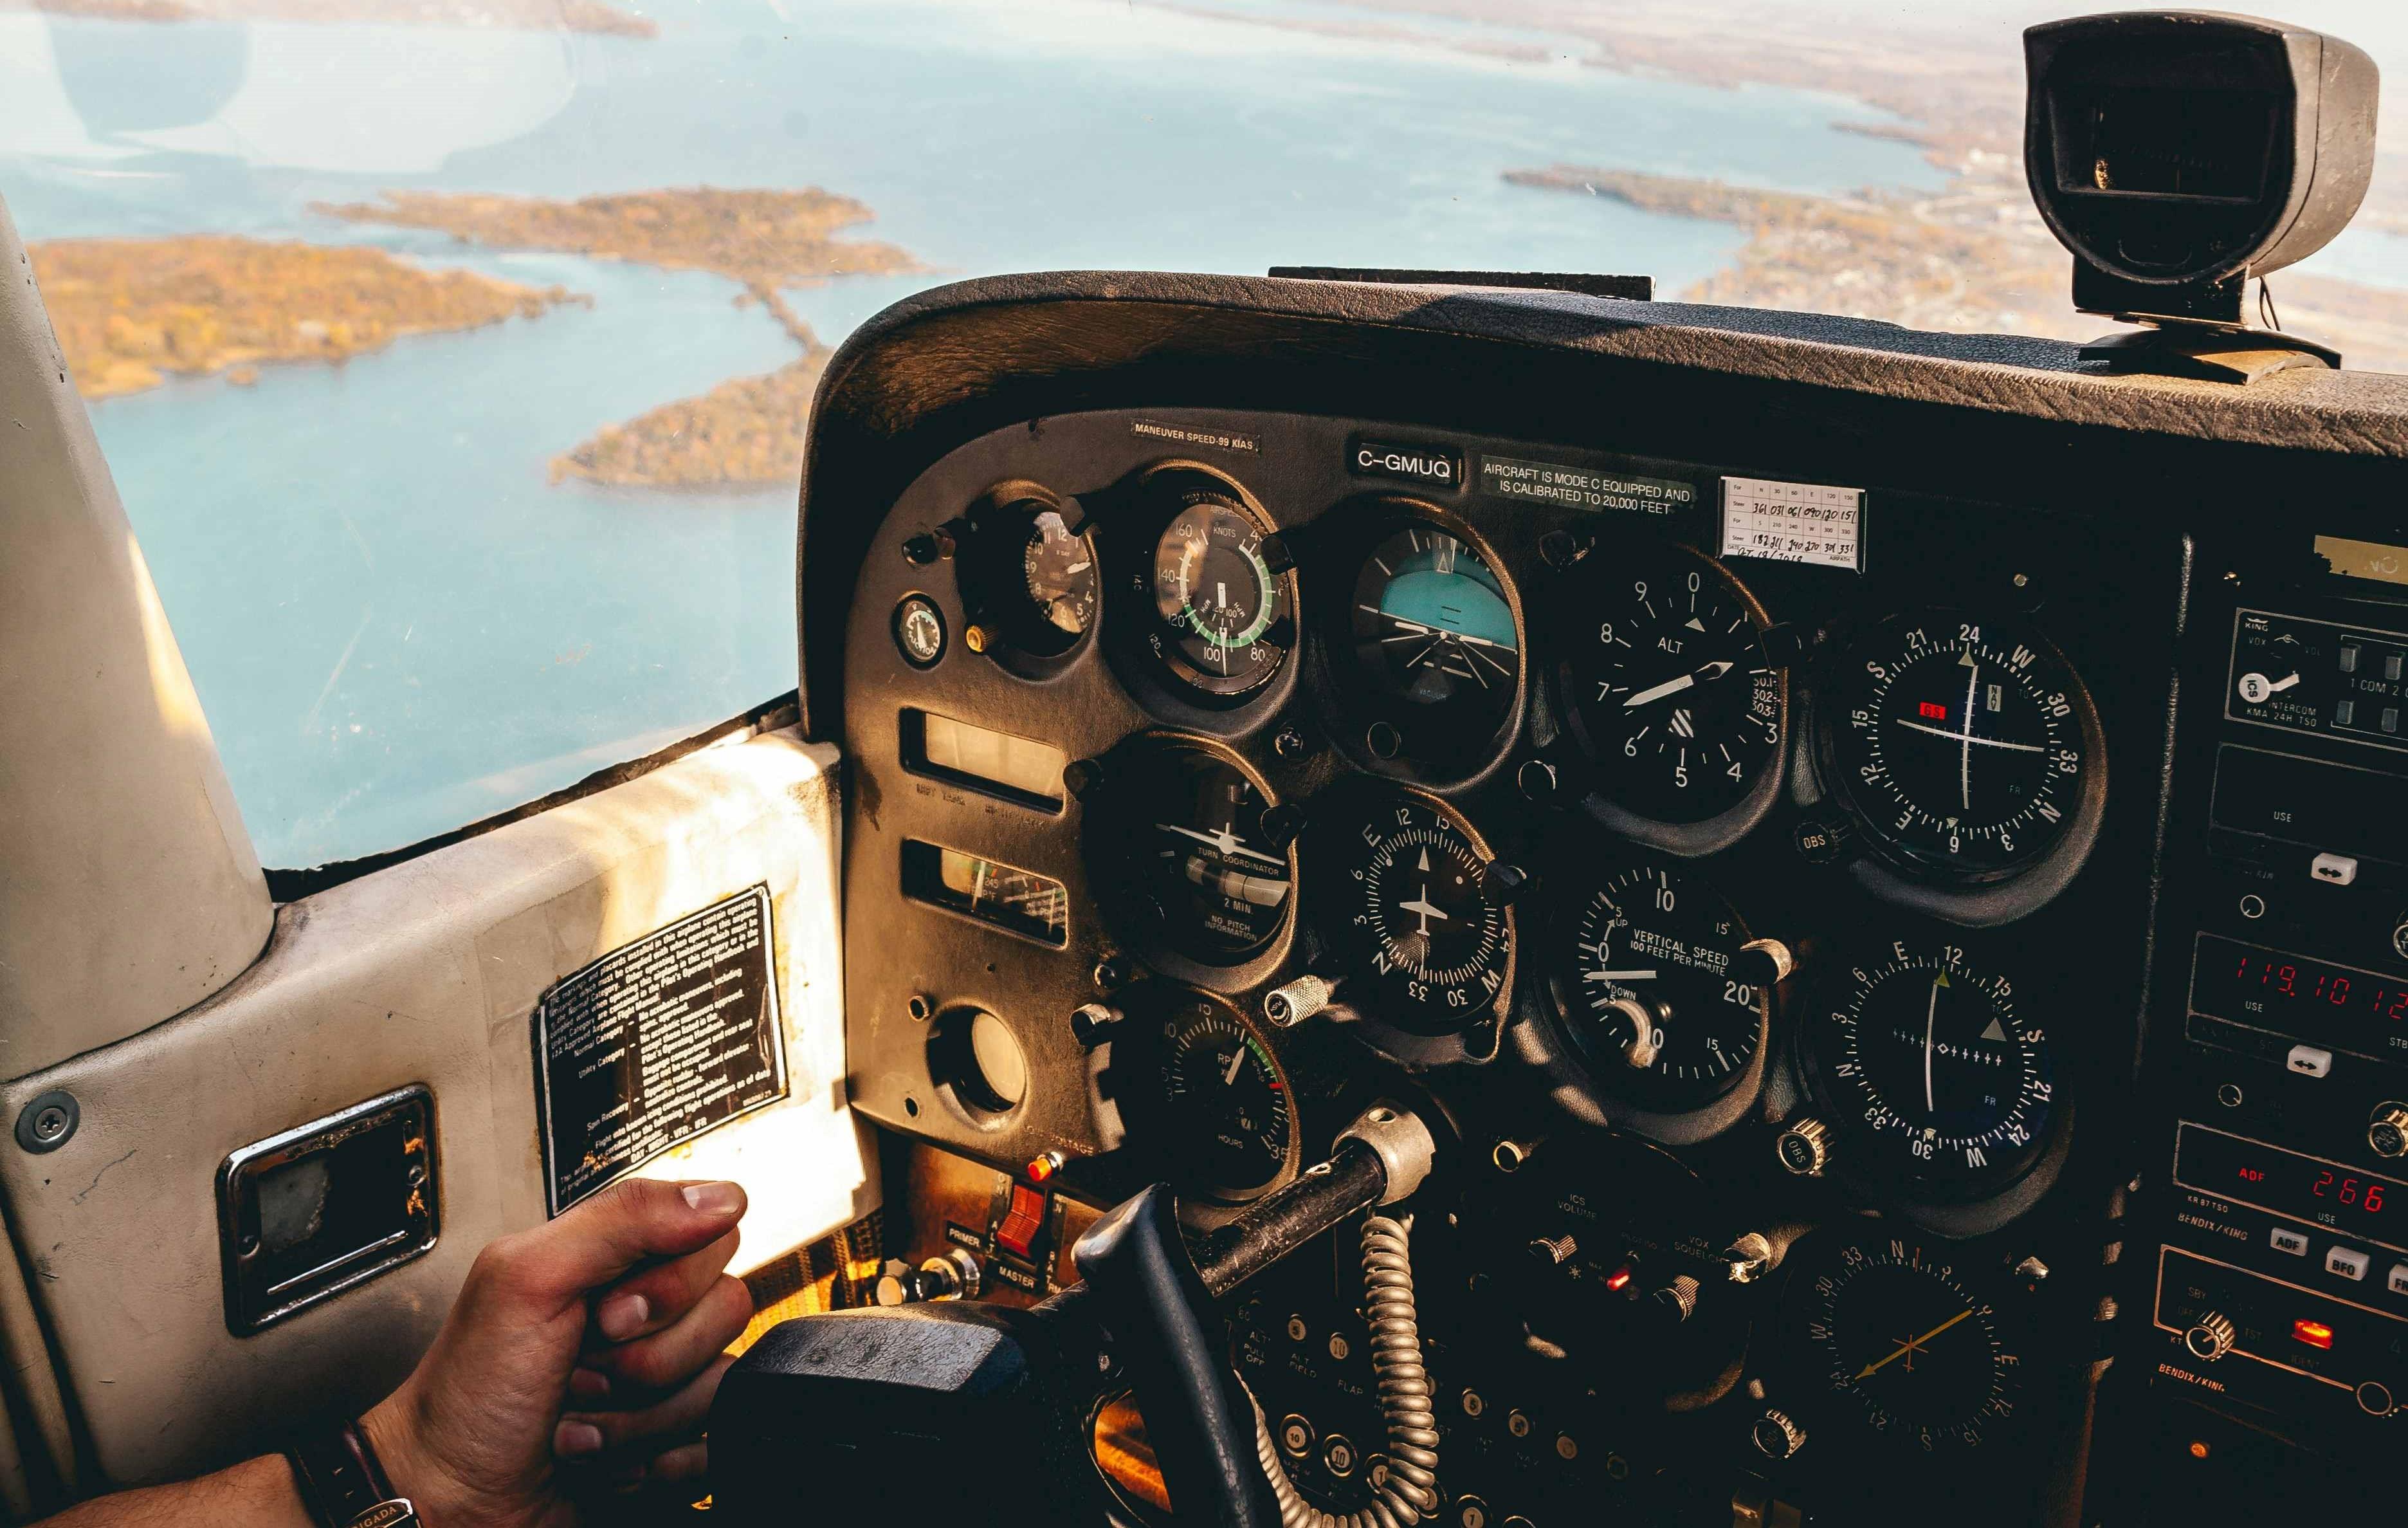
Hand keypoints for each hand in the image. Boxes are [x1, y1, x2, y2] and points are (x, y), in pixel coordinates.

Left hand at [361, 1178, 752, 1526]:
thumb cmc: (467, 1395)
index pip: (712, 1237)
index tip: (606, 1314)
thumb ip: (622, 1220)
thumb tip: (720, 1196)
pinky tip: (612, 1461)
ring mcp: (669, 1382)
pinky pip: (719, 1441)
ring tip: (581, 1422)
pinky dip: (663, 1462)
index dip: (669, 1284)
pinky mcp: (679, 1442)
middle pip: (728, 1308)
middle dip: (648, 1356)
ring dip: (640, 1419)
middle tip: (582, 1369)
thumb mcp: (528, 1281)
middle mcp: (652, 1316)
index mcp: (620, 1260)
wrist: (452, 1501)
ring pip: (721, 1382)